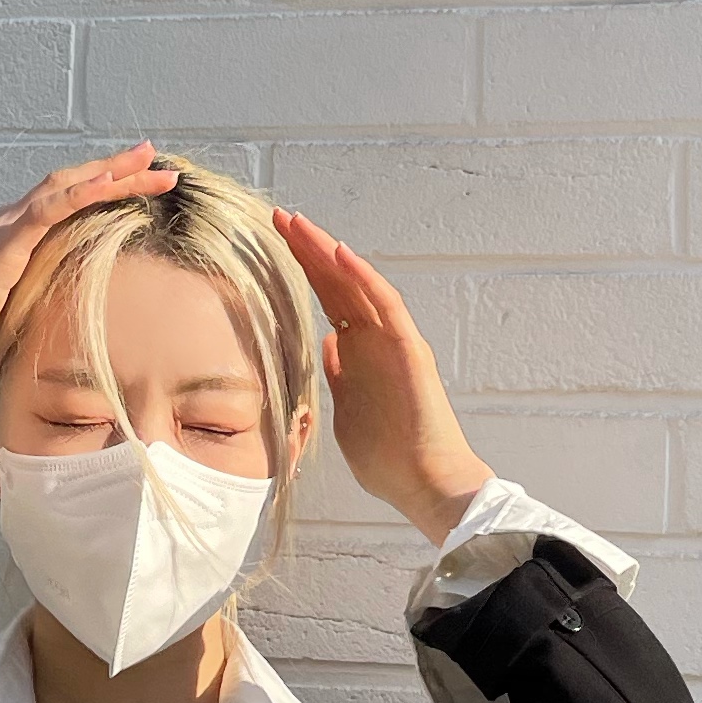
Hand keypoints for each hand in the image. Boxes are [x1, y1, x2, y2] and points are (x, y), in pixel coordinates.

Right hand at [0, 146, 177, 397]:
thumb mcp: (12, 307)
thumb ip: (35, 290)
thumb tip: (66, 299)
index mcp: (6, 235)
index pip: (60, 198)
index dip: (99, 184)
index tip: (138, 177)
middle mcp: (3, 221)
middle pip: (68, 182)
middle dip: (115, 167)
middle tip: (154, 155)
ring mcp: (1, 229)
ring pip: (65, 186)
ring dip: (112, 173)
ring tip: (150, 163)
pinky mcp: (3, 246)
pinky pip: (47, 209)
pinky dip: (81, 192)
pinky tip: (110, 182)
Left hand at [272, 209, 488, 542]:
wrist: (426, 485)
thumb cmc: (389, 460)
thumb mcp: (347, 412)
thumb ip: (339, 377)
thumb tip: (329, 346)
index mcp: (360, 353)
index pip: (329, 300)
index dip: (303, 270)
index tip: (275, 243)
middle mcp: (376, 340)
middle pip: (339, 283)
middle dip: (309, 249)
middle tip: (279, 217)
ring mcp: (394, 342)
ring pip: (359, 284)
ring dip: (329, 252)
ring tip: (299, 224)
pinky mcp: (409, 351)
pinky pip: (386, 306)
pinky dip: (364, 277)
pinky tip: (340, 252)